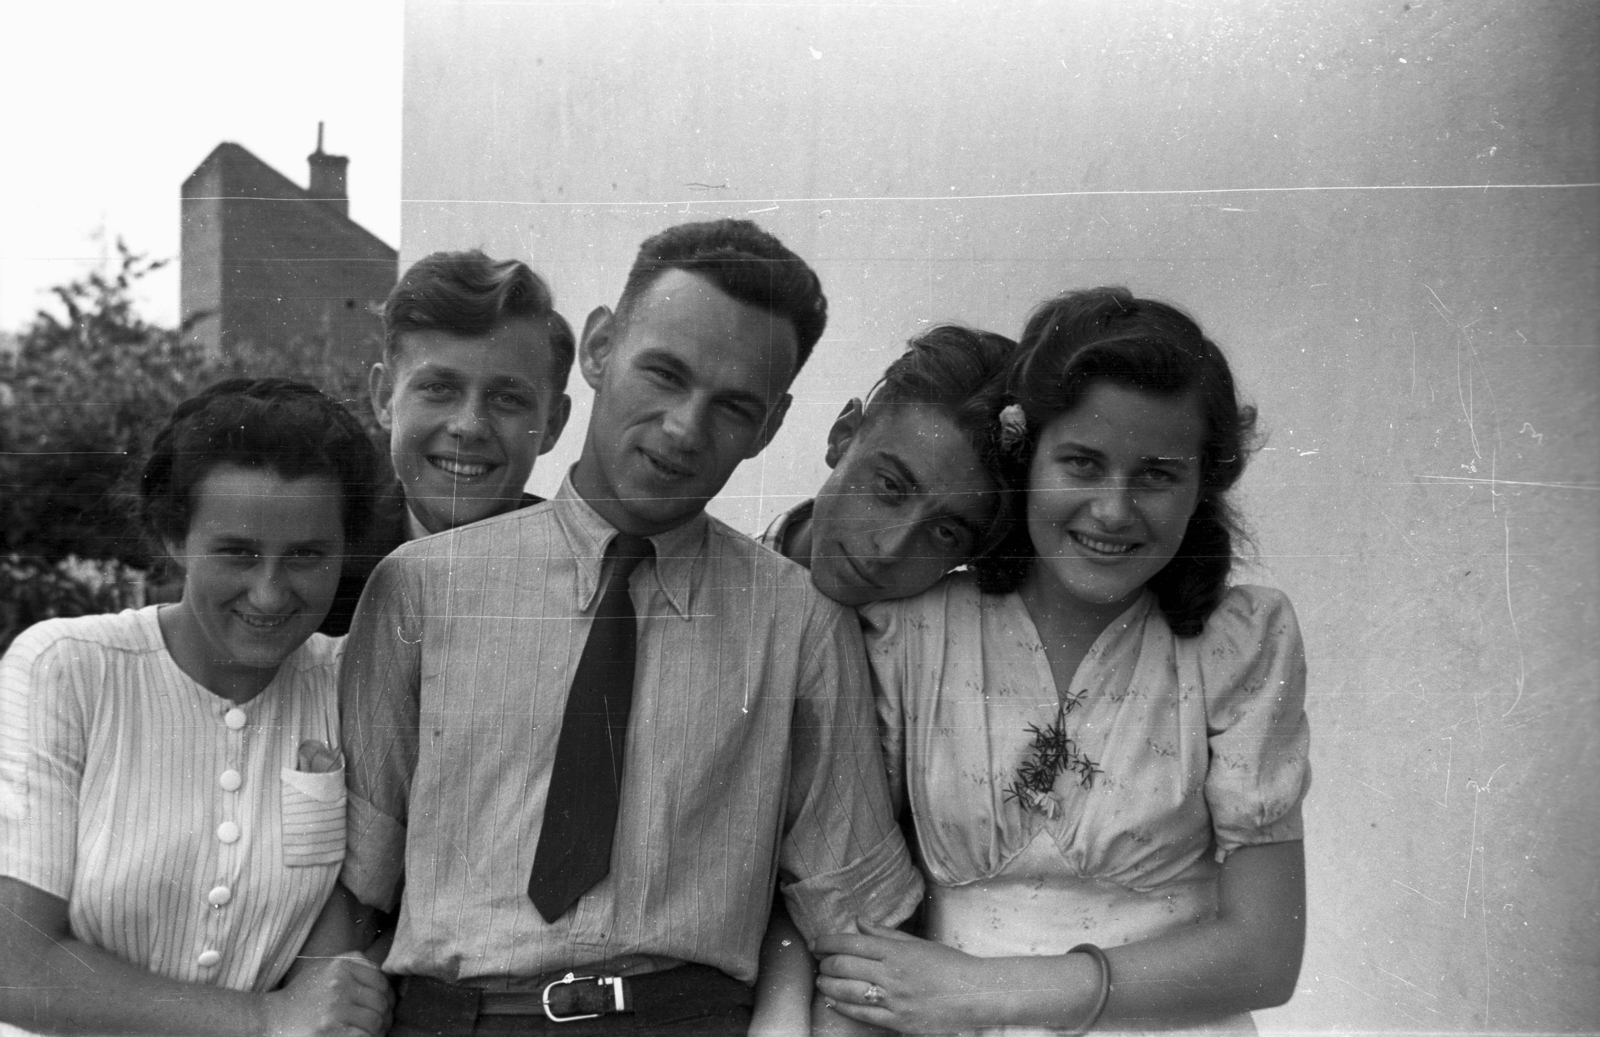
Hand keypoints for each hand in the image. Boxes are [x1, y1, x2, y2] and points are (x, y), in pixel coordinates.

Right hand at [259, 952, 392, 1036]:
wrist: (271, 1019)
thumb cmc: (302, 996)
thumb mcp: (325, 969)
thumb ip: (355, 964)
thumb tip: (387, 977)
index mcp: (341, 965)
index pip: (381, 980)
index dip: (388, 996)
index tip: (386, 1006)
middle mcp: (339, 983)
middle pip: (381, 1002)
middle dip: (386, 1016)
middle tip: (383, 1024)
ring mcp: (335, 1008)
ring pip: (376, 1021)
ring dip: (379, 1031)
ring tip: (374, 1034)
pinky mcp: (330, 1030)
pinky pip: (364, 1036)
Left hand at [814, 920, 987, 1033]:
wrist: (976, 993)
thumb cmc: (949, 965)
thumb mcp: (918, 943)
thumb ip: (886, 933)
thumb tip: (859, 921)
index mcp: (897, 951)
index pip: (852, 943)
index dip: (827, 942)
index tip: (816, 943)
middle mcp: (892, 974)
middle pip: (845, 966)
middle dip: (825, 963)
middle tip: (819, 962)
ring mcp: (895, 999)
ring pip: (849, 991)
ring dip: (829, 985)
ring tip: (822, 981)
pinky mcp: (899, 1021)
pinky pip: (864, 1015)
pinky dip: (844, 1008)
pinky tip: (833, 1003)